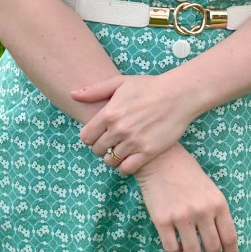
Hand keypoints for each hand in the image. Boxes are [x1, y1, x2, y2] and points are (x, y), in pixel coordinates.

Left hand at [70, 72, 197, 175]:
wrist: (178, 95)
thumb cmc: (149, 86)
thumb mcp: (121, 82)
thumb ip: (95, 90)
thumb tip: (72, 94)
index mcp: (110, 113)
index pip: (86, 137)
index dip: (90, 137)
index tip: (98, 134)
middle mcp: (119, 129)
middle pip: (97, 150)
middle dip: (102, 147)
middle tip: (112, 141)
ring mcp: (134, 142)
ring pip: (111, 161)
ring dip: (113, 157)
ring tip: (121, 148)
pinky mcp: (148, 152)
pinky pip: (127, 169)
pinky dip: (124, 167)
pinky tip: (129, 158)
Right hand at [135, 143, 238, 251]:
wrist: (161, 159)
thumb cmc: (188, 174)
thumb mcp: (210, 190)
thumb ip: (216, 214)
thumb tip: (220, 243)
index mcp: (218, 203)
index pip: (230, 237)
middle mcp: (202, 211)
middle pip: (212, 249)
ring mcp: (181, 217)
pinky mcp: (162, 221)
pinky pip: (172, 248)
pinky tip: (177, 244)